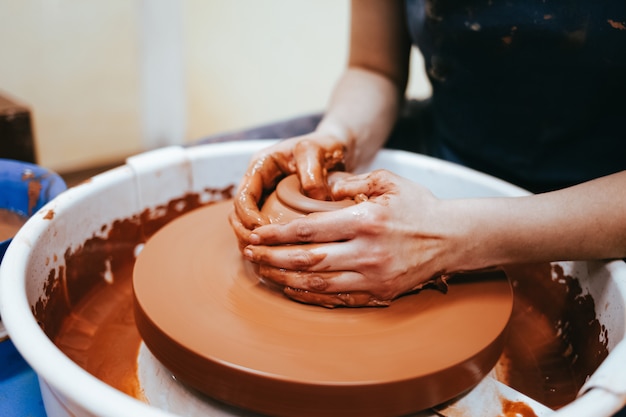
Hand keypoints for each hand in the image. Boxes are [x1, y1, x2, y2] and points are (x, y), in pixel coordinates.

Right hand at [230, 133, 346, 248]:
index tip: (264, 232)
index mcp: (261, 165)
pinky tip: (278, 255)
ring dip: (253, 240)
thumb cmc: (324, 146)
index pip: (243, 196)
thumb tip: (313, 199)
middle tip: (261, 251)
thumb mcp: (318, 151)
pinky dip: (266, 241)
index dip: (249, 217)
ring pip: (246, 223)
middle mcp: (257, 181)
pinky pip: (263, 227)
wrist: (334, 148)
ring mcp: (264, 195)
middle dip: (246, 233)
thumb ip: (312, 171)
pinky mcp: (274, 207)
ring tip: (266, 257)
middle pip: (238, 213)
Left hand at [242, 169, 453, 306]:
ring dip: (285, 278)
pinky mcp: (381, 292)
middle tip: (250, 255)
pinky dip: (311, 295)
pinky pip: (338, 298)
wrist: (453, 238)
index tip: (257, 233)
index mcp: (365, 220)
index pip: (309, 230)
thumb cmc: (418, 207)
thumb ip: (351, 181)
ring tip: (264, 272)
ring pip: (318, 283)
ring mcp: (374, 276)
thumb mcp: (387, 181)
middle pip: (307, 260)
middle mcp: (367, 251)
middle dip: (272, 258)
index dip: (277, 234)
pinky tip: (292, 288)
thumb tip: (321, 187)